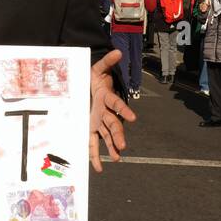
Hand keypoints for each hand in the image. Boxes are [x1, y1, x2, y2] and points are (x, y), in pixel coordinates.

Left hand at [89, 50, 136, 171]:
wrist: (88, 84)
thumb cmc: (93, 77)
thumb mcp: (98, 68)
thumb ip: (107, 61)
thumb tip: (117, 51)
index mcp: (106, 98)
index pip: (116, 104)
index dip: (123, 110)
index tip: (132, 118)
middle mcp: (104, 112)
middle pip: (113, 124)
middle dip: (118, 135)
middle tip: (123, 146)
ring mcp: (98, 121)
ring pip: (106, 136)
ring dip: (111, 147)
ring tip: (116, 158)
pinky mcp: (90, 127)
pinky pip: (92, 143)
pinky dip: (94, 156)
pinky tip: (98, 168)